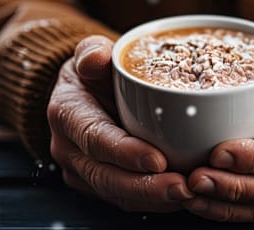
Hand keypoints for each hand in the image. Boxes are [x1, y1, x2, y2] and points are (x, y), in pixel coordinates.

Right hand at [47, 35, 193, 211]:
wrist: (84, 92)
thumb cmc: (94, 72)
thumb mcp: (91, 53)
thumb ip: (92, 51)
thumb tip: (95, 57)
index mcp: (67, 113)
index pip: (95, 139)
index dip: (126, 153)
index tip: (158, 160)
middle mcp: (69, 148)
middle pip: (106, 176)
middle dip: (145, 186)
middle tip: (181, 187)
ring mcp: (81, 169)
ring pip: (116, 193)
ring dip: (152, 198)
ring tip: (186, 194)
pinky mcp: (97, 181)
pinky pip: (124, 198)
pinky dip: (152, 201)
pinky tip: (179, 197)